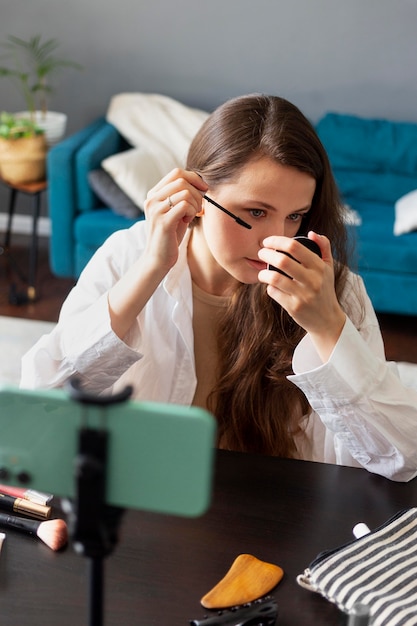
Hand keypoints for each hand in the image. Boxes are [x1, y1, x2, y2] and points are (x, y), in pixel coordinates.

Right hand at [144, 169, 207, 272]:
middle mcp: (152, 199)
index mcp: (153, 194)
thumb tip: (201, 182)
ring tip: (192, 216)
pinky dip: (192, 212)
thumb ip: (182, 196)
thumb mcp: (175, 211)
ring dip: (195, 204)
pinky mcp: (163, 221)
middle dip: (197, 193)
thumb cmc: (170, 235)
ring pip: (185, 192)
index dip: (194, 178)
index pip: (176, 173)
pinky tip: (188, 221)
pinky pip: (184, 205)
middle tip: (198, 208)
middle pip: (181, 180)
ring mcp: (155, 210)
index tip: (204, 189)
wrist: (158, 258)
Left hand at [258, 232, 345, 361]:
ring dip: (263, 273)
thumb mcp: (329, 268)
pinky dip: (269, 287)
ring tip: (262, 272)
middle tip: (261, 253)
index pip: (295, 247)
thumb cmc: (325, 290)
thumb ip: (324, 248)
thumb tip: (312, 233)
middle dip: (266, 254)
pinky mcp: (294, 307)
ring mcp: (303, 295)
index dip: (277, 241)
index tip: (268, 241)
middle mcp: (313, 280)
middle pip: (282, 261)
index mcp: (320, 267)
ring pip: (275, 278)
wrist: (327, 320)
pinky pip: (274, 293)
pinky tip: (271, 286)